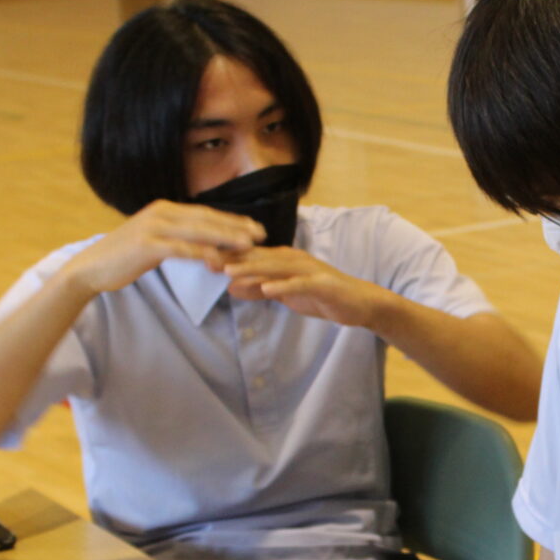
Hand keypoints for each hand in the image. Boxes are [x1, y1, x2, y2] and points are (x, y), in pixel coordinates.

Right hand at [65, 201, 262, 295]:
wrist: (91, 267)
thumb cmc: (125, 257)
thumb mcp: (154, 241)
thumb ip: (177, 237)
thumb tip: (203, 244)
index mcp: (164, 209)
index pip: (205, 213)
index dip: (232, 219)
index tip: (255, 227)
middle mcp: (161, 212)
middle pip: (206, 218)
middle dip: (236, 225)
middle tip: (261, 233)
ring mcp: (154, 226)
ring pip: (198, 231)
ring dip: (226, 237)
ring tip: (249, 245)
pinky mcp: (148, 244)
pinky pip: (182, 248)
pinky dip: (202, 253)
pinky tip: (220, 261)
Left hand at [222, 246, 386, 328]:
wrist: (359, 303)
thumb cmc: (322, 296)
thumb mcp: (286, 294)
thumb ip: (259, 289)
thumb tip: (231, 287)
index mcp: (284, 259)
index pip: (251, 256)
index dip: (226, 256)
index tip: (200, 257)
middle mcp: (294, 259)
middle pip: (259, 257)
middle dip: (232, 258)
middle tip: (206, 259)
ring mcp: (308, 270)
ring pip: (276, 267)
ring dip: (252, 269)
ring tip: (229, 272)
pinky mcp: (322, 284)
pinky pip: (299, 284)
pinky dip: (283, 286)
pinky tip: (267, 290)